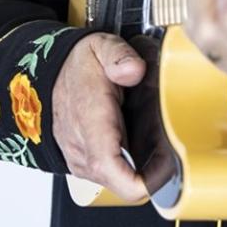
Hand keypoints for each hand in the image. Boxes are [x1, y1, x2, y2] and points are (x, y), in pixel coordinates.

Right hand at [52, 32, 146, 201]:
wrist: (51, 73)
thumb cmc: (78, 65)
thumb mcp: (101, 47)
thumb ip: (119, 55)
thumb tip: (134, 69)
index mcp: (90, 118)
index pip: (107, 164)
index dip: (135, 180)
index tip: (162, 173)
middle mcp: (82, 145)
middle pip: (118, 180)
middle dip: (150, 175)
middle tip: (175, 157)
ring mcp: (80, 155)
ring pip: (115, 179)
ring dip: (140, 171)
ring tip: (162, 150)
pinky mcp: (82, 159)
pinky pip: (109, 172)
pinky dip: (129, 166)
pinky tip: (144, 147)